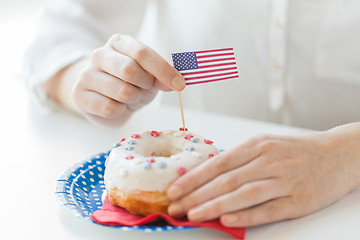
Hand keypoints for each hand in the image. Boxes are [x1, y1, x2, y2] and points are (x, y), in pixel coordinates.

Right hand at [73, 34, 184, 126]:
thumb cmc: (131, 85)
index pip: (142, 53)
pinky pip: (109, 108)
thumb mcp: (150, 78)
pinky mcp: (80, 95)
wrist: (106, 101)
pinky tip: (116, 106)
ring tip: (129, 97)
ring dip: (134, 99)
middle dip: (145, 85)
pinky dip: (120, 111)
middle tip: (144, 89)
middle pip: (129, 70)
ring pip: (122, 91)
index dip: (163, 70)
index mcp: (119, 43)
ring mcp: (86, 74)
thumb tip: (175, 83)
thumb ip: (162, 77)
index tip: (180, 84)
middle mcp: (100, 54)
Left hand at [166, 123, 359, 226]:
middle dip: (196, 194)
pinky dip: (246, 215)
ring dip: (215, 205)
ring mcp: (284, 181)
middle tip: (175, 206)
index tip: (174, 188)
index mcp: (258, 145)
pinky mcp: (298, 200)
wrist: (338, 155)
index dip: (194, 177)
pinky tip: (227, 219)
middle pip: (226, 180)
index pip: (219, 163)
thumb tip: (208, 173)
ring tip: (193, 214)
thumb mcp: (266, 144)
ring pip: (244, 194)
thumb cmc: (295, 150)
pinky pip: (268, 209)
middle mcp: (269, 161)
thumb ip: (240, 158)